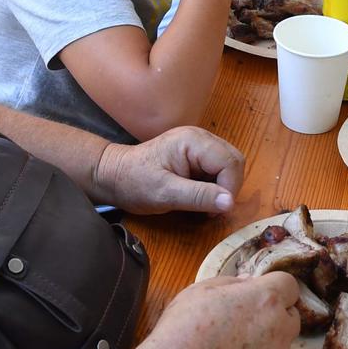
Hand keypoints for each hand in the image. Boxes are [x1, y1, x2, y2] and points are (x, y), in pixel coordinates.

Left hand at [94, 126, 243, 213]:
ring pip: (229, 165)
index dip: (229, 188)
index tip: (214, 211)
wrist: (112, 176)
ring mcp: (199, 145)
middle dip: (229, 187)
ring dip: (223, 187)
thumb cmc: (134, 183)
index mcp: (194, 141)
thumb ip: (199, 196)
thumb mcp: (165, 193)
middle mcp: (201, 137)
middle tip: (211, 209)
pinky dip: (215, 185)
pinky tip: (200, 196)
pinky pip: (218, 169)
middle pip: (234, 161)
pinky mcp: (196, 155)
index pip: (230, 162)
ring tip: (204, 204)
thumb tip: (230, 204)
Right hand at [139, 273, 301, 348]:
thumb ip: (233, 283)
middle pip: (289, 318)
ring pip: (280, 348)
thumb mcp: (201, 290)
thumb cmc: (181, 331)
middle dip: (273, 318)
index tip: (258, 297)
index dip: (274, 289)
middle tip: (242, 326)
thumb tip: (250, 283)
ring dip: (264, 347)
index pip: (290, 285)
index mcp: (265, 300)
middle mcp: (279, 329)